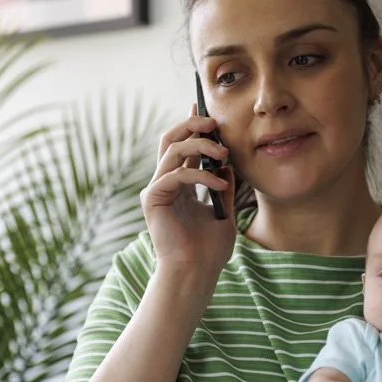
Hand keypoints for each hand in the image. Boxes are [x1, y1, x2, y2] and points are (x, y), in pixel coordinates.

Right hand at [141, 110, 236, 281]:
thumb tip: (227, 164)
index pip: (183, 146)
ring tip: (224, 153)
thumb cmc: (209, 250)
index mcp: (179, 184)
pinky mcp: (153, 199)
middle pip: (171, 138)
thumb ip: (223, 186)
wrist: (196, 273)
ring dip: (200, 145)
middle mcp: (164, 182)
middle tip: (214, 122)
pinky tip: (220, 185)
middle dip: (192, 124)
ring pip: (172, 150)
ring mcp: (156, 190)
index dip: (191, 124)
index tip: (204, 108)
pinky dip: (201, 175)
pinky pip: (176, 174)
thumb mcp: (224, 211)